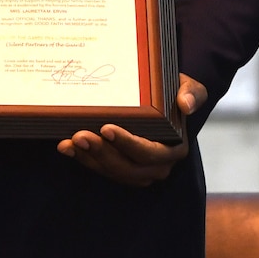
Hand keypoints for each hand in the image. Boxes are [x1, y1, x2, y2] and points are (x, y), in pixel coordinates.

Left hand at [56, 75, 206, 185]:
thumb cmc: (175, 91)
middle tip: (80, 136)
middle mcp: (158, 166)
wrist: (163, 99)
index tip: (106, 128)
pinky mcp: (121, 169)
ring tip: (70, 142)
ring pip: (111, 171)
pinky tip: (66, 147)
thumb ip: (191, 93)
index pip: (149, 153)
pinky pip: (101, 169)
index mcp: (174, 149)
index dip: (128, 144)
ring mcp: (138, 171)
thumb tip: (185, 104)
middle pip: (127, 167)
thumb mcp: (188, 86)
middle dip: (102, 153)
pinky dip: (83, 159)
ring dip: (89, 158)